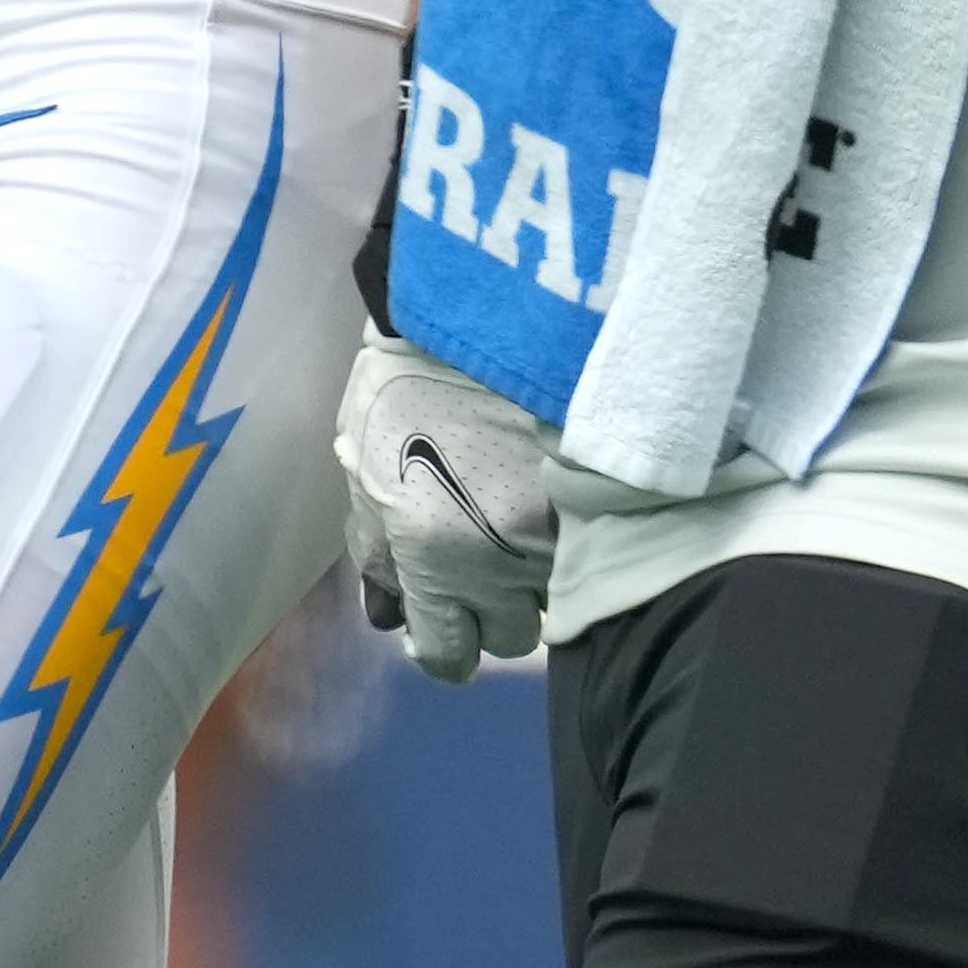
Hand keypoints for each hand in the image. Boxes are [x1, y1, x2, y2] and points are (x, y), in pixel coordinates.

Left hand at [334, 336, 555, 684]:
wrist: (491, 312)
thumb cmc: (410, 380)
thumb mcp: (365, 465)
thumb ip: (375, 541)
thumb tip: (387, 611)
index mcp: (430, 558)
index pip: (445, 655)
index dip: (447, 646)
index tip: (449, 628)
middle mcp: (497, 565)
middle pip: (507, 640)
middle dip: (494, 613)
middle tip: (486, 567)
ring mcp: (555, 538)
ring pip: (553, 603)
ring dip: (538, 581)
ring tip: (525, 529)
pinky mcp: (601, 509)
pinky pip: (589, 557)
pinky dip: (575, 544)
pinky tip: (559, 506)